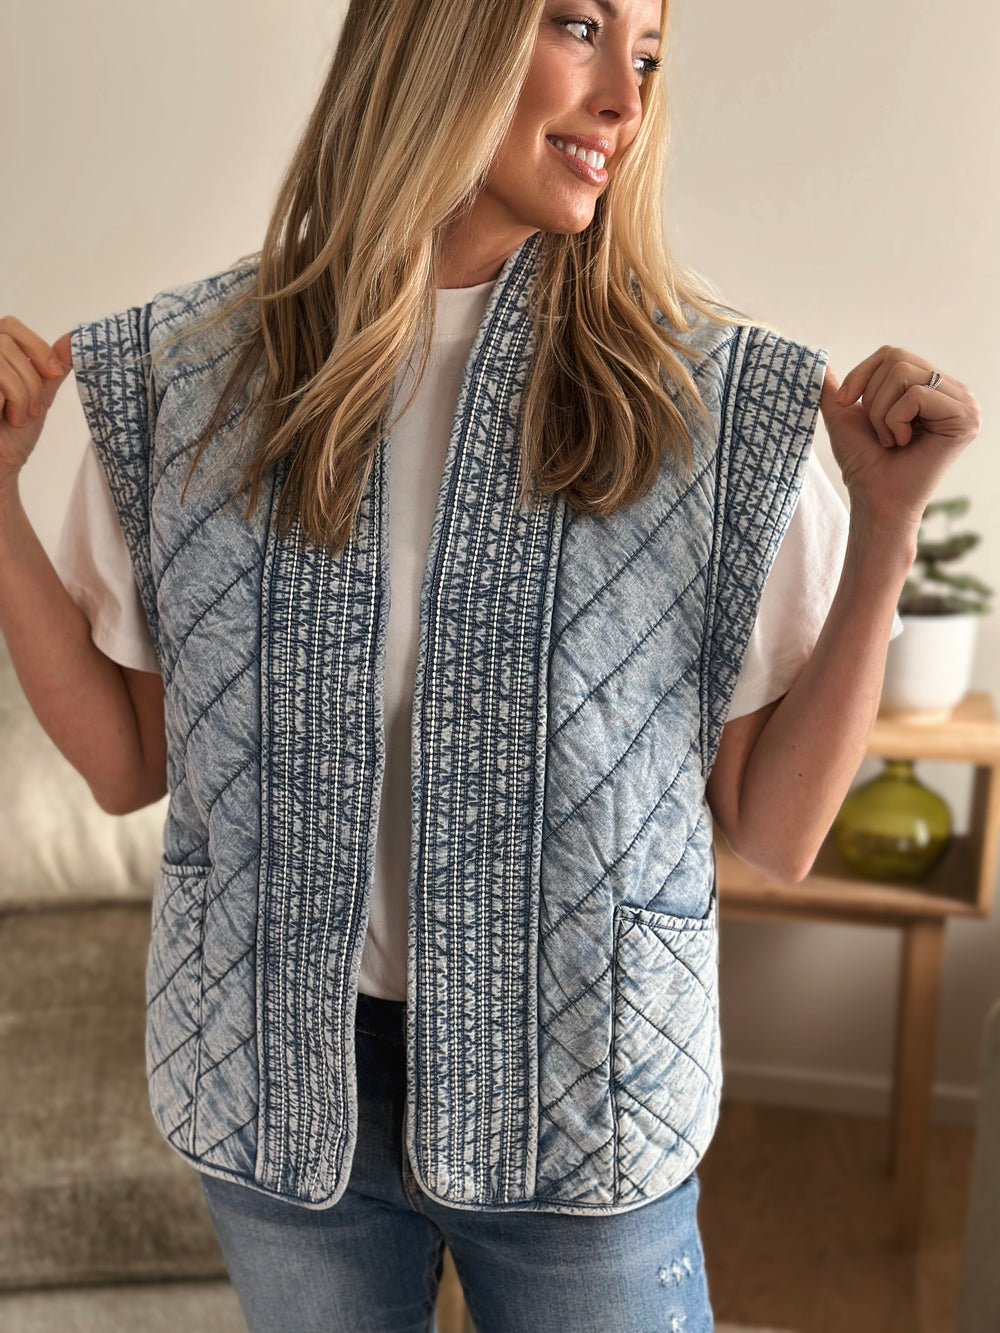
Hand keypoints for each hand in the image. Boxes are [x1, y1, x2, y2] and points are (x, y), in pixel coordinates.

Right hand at [0, 319, 73, 485]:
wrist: (1, 465)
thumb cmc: (14, 433)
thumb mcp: (40, 393)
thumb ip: (52, 367)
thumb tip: (73, 339)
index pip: (10, 325)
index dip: (35, 346)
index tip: (54, 373)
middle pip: (7, 340)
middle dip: (31, 377)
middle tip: (35, 407)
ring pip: (2, 359)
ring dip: (23, 392)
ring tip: (21, 417)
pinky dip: (12, 400)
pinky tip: (7, 418)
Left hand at [820, 347, 980, 530]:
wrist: (874, 497)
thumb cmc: (864, 462)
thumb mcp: (844, 416)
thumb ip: (836, 389)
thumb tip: (818, 364)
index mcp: (931, 387)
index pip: (893, 354)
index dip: (862, 375)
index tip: (846, 403)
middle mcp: (953, 391)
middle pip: (898, 360)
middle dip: (873, 399)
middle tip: (880, 433)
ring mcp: (964, 404)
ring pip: (905, 375)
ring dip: (883, 413)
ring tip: (892, 440)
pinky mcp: (965, 418)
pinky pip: (917, 395)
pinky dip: (896, 421)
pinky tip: (904, 443)